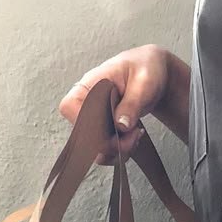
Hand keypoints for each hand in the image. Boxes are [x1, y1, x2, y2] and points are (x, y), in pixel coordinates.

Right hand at [59, 45, 189, 162]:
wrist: (151, 74)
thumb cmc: (145, 69)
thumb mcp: (144, 82)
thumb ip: (132, 102)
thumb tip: (120, 125)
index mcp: (90, 84)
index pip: (70, 107)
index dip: (87, 122)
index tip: (113, 126)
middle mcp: (86, 103)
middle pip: (83, 135)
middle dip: (110, 143)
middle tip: (134, 134)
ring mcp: (93, 120)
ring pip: (94, 149)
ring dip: (117, 150)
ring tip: (136, 135)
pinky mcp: (103, 132)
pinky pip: (105, 152)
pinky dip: (120, 152)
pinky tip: (133, 138)